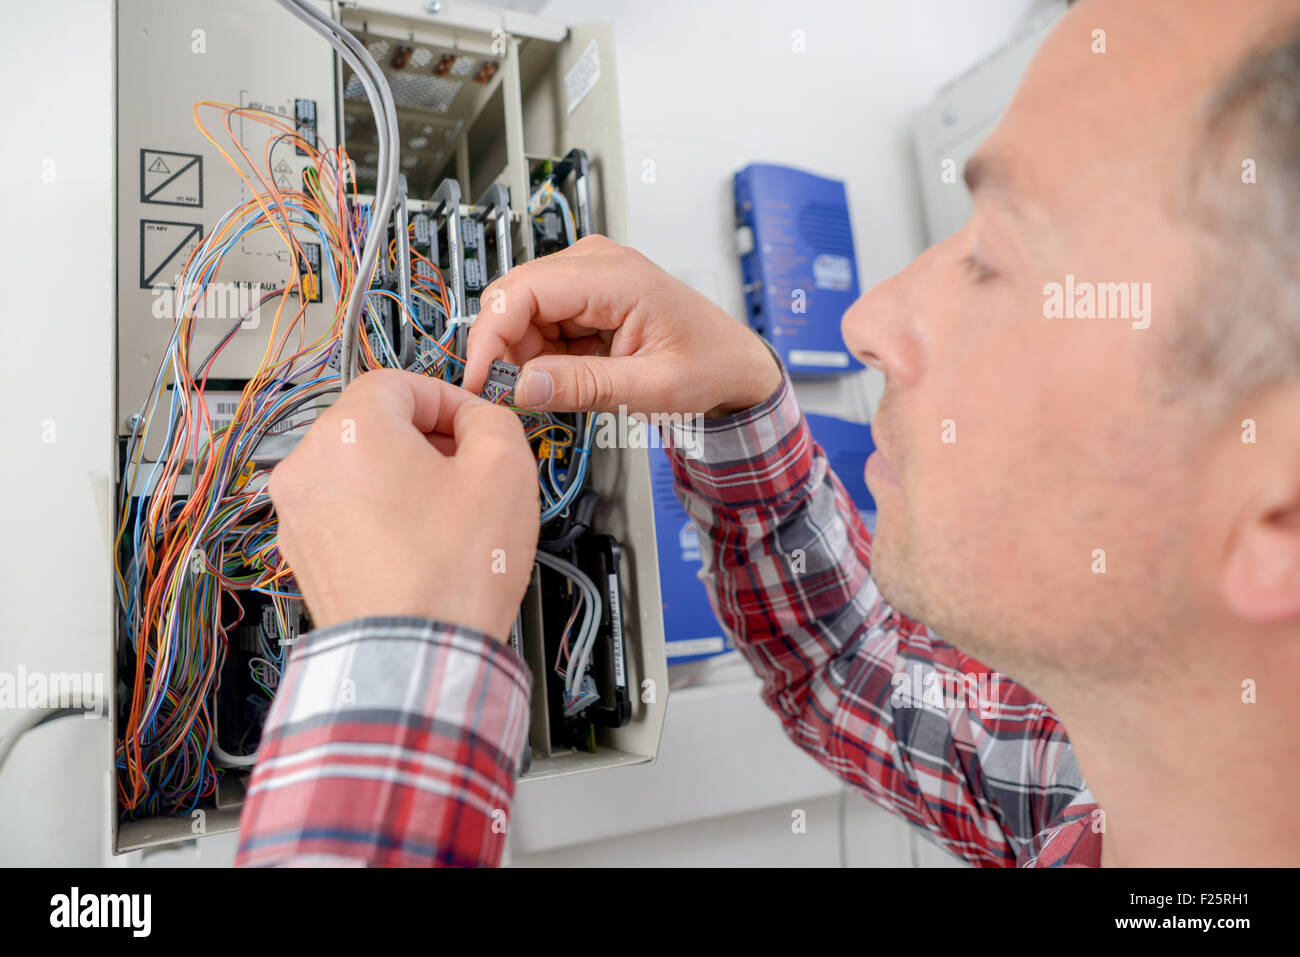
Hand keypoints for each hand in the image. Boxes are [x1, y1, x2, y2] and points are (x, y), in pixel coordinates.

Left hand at [268, 370, 538, 640]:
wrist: (415, 657)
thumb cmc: (450, 574)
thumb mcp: (506, 468)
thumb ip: (492, 418)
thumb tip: (478, 419)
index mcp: (348, 429)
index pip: (400, 382)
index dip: (449, 399)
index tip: (475, 424)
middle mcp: (307, 466)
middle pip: (374, 424)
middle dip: (426, 441)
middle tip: (469, 470)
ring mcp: (299, 515)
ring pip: (359, 471)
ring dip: (404, 480)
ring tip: (448, 517)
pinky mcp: (304, 556)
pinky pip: (348, 515)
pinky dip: (382, 519)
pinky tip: (423, 547)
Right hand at [463, 235, 781, 416]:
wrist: (734, 363)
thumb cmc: (708, 366)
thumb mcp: (651, 389)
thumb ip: (585, 387)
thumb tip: (522, 386)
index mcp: (617, 276)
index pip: (524, 291)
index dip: (490, 336)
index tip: (478, 381)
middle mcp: (597, 263)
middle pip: (514, 297)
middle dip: (503, 349)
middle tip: (515, 396)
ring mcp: (589, 274)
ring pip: (522, 311)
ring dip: (524, 355)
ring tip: (562, 388)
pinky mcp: (585, 293)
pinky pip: (540, 320)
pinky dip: (541, 354)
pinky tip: (569, 375)